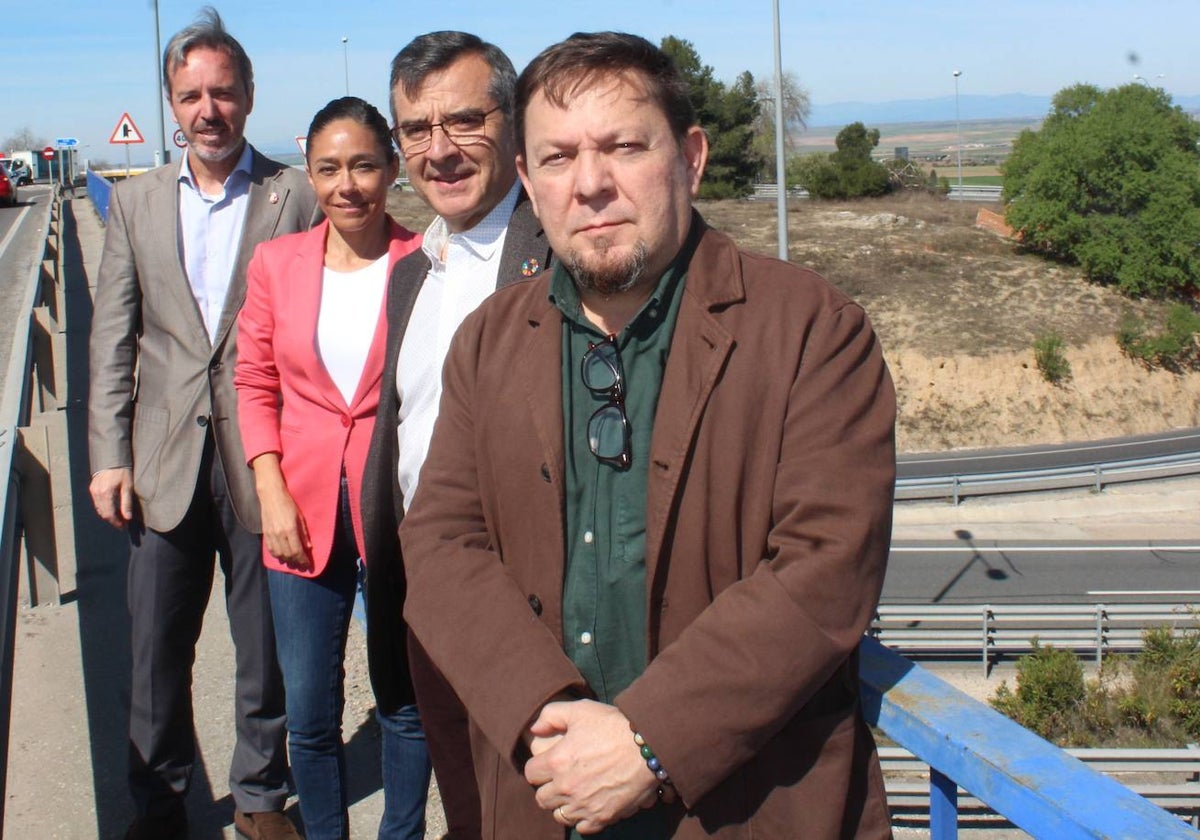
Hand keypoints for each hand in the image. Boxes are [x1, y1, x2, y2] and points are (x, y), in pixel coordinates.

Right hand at [89, 468, 134, 526]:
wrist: (112, 459)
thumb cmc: (123, 471)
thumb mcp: (128, 487)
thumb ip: (126, 503)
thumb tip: (128, 518)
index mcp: (106, 494)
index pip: (109, 514)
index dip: (116, 523)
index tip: (124, 527)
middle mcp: (97, 493)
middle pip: (103, 513)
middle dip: (113, 520)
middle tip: (123, 524)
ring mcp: (93, 491)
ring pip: (99, 509)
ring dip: (108, 515)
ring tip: (119, 517)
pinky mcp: (92, 488)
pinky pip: (97, 503)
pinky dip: (104, 508)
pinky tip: (112, 508)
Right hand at [258, 482, 311, 568]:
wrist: (271, 496)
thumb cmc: (289, 504)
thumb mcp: (300, 518)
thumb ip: (304, 534)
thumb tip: (308, 547)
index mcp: (290, 529)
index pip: (297, 551)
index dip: (303, 560)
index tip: (308, 565)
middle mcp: (280, 534)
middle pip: (288, 555)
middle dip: (296, 562)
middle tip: (302, 566)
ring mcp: (271, 534)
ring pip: (279, 554)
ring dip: (287, 561)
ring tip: (293, 563)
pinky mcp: (265, 533)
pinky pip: (271, 549)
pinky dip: (277, 555)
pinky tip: (282, 556)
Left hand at [523, 700, 658, 833]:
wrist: (649, 745)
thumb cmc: (613, 725)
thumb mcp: (580, 709)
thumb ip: (551, 715)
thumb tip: (533, 729)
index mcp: (557, 761)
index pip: (531, 773)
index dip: (539, 767)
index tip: (550, 762)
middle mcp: (566, 787)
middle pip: (542, 798)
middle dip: (549, 787)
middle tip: (562, 778)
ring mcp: (584, 805)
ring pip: (560, 815)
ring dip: (563, 805)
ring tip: (575, 793)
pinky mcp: (603, 816)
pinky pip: (582, 827)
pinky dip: (583, 818)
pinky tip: (590, 805)